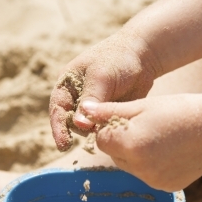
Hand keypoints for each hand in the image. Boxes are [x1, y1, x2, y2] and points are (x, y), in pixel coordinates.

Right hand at [49, 28, 157, 150]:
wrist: (143, 56)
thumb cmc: (118, 59)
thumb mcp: (102, 77)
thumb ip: (91, 99)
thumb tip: (79, 124)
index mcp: (67, 85)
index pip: (57, 110)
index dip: (58, 128)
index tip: (63, 145)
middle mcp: (77, 98)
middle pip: (72, 123)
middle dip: (81, 130)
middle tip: (97, 130)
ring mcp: (93, 108)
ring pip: (88, 129)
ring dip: (97, 131)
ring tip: (111, 123)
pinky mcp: (107, 115)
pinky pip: (103, 129)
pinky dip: (108, 130)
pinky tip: (117, 127)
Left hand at [81, 94, 201, 190]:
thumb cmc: (177, 110)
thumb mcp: (142, 106)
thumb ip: (108, 111)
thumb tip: (82, 111)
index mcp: (128, 145)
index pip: (101, 140)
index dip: (111, 128)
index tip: (129, 119)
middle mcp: (138, 168)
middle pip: (114, 156)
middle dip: (122, 143)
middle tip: (146, 128)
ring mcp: (152, 181)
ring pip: (130, 167)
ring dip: (136, 155)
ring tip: (160, 139)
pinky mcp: (165, 187)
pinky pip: (148, 176)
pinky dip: (153, 166)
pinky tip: (170, 152)